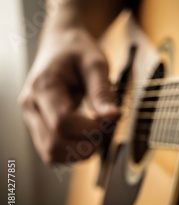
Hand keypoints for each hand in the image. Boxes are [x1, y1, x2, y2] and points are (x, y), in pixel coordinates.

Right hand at [18, 22, 119, 164]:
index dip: (91, 129)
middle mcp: (31, 105)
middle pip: (54, 144)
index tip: (111, 120)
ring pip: (51, 153)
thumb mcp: (96, 63)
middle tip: (106, 131)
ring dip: (79, 153)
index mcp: (43, 86)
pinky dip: (72, 152)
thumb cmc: (78, 50)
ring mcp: (32, 118)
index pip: (62, 122)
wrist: (61, 43)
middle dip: (86, 145)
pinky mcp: (38, 126)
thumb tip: (112, 117)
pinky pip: (52, 152)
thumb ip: (102, 91)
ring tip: (98, 135)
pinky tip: (87, 139)